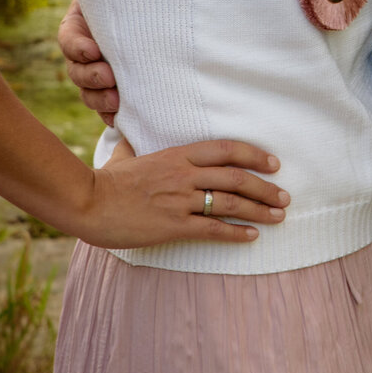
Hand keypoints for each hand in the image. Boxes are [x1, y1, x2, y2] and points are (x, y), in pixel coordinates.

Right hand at [59, 0, 119, 124]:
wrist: (148, 16)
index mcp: (77, 28)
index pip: (68, 41)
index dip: (77, 48)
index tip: (93, 50)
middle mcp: (83, 55)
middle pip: (76, 72)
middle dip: (91, 77)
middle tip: (110, 78)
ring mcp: (96, 75)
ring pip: (88, 93)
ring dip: (99, 99)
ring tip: (116, 101)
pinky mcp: (112, 91)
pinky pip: (105, 109)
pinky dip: (110, 115)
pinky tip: (119, 119)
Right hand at [78, 137, 289, 249]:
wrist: (86, 201)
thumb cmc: (105, 180)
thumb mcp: (127, 155)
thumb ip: (137, 147)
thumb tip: (130, 136)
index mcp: (177, 154)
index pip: (226, 149)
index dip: (254, 155)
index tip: (274, 163)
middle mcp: (184, 174)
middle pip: (236, 176)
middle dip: (265, 187)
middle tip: (285, 196)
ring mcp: (179, 199)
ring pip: (230, 202)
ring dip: (259, 209)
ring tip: (278, 216)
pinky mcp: (172, 224)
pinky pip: (212, 228)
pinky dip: (236, 232)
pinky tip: (251, 236)